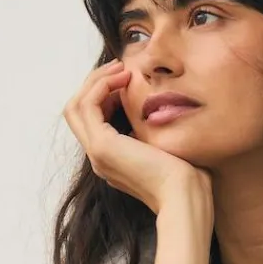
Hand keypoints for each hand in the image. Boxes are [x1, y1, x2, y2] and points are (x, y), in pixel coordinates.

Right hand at [62, 60, 213, 216]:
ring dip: (96, 81)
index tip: (128, 80)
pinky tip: (124, 77)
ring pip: (76, 105)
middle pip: (76, 111)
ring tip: (121, 69)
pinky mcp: (102, 146)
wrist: (185, 196)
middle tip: (120, 68)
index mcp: (111, 159)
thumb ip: (150, 129)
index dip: (105, 94)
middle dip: (94, 83)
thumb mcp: (163, 146)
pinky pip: (88, 105)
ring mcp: (97, 153)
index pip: (92, 119)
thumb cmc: (185, 176)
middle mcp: (98, 157)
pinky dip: (102, 85)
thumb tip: (155, 106)